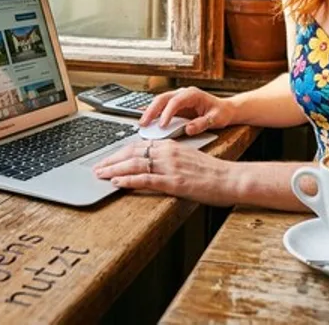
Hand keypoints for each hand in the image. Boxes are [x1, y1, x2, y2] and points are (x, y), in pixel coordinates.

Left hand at [93, 140, 240, 206]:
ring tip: (100, 175)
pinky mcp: (174, 182)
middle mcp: (168, 153)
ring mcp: (170, 167)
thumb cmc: (212, 172)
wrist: (231, 178)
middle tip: (97, 168)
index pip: (138, 146)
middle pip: (132, 153)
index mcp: (171, 146)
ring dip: (114, 170)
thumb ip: (169, 159)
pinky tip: (117, 182)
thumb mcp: (188, 158)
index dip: (119, 153)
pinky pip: (146, 179)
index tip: (107, 159)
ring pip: (135, 165)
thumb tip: (152, 164)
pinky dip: (129, 180)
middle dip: (111, 160)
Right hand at [140, 86, 236, 136]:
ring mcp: (177, 98)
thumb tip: (188, 129)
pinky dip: (152, 112)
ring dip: (149, 112)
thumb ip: (202, 124)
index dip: (167, 113)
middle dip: (151, 111)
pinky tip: (143, 119)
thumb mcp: (216, 119)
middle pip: (162, 98)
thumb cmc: (221, 112)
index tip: (162, 125)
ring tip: (142, 124)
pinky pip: (160, 107)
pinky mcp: (174, 105)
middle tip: (143, 123)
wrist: (224, 109)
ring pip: (158, 101)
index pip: (175, 102)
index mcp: (192, 94)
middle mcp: (182, 93)